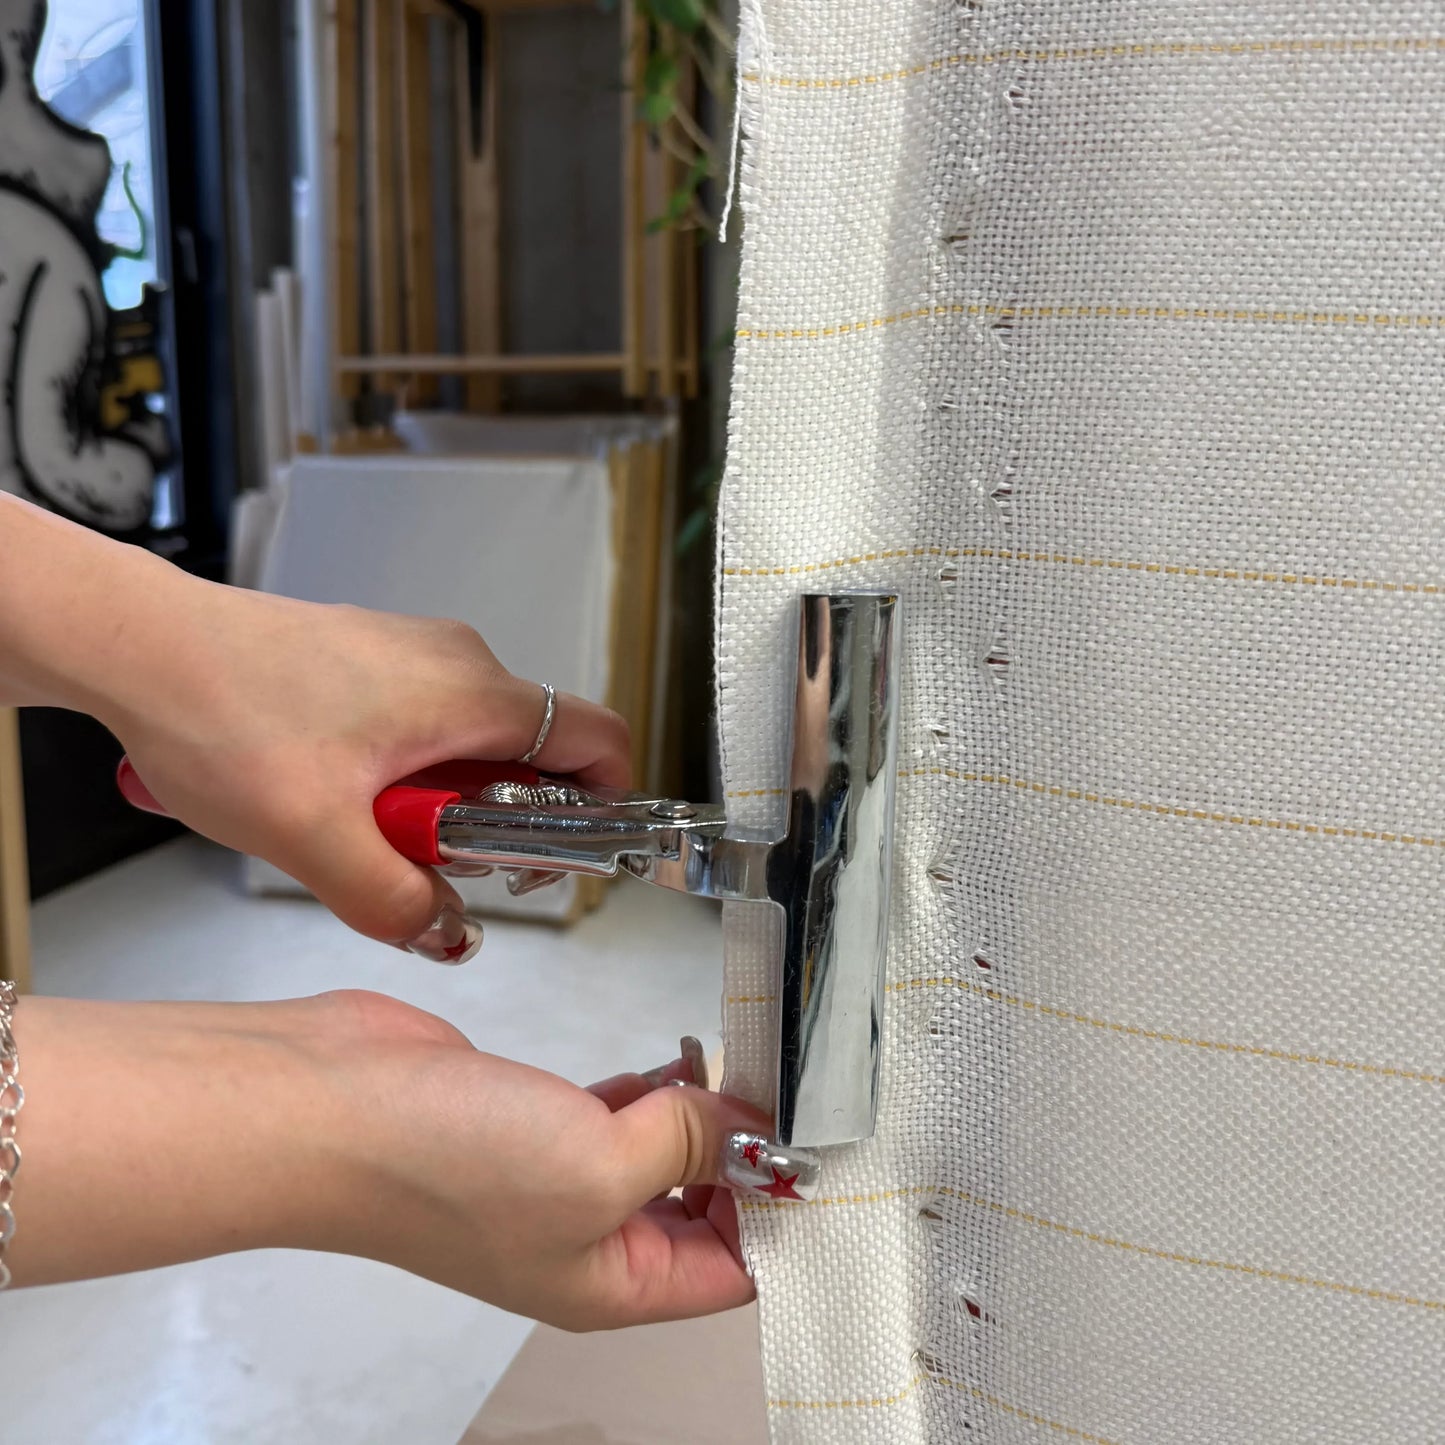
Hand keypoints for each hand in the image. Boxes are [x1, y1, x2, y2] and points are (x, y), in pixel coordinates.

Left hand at [0, 494, 628, 955]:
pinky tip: (327, 795)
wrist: (139, 647)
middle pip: (530, 752)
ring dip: (437, 800)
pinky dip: (399, 771)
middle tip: (430, 860)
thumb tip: (447, 929)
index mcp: (469, 694)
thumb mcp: (311, 838)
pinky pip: (422, 723)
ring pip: (468, 742)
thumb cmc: (221, 715)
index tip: (565, 854)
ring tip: (358, 829)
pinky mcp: (370, 655)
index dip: (606, 802)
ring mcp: (411, 651)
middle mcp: (456, 660)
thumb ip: (394, 900)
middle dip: (496, 821)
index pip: (595, 738)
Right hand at [10, 992, 768, 1328]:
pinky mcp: (527, 1121)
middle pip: (698, 1210)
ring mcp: (552, 1179)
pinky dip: (648, 1089)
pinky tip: (669, 1057)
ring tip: (727, 1064)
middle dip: (739, 1154)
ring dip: (694, 1114)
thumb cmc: (454, 1163)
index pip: (730, 1270)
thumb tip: (731, 1121)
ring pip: (655, 1155)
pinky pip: (612, 1113)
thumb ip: (684, 1143)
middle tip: (776, 1089)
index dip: (777, 1214)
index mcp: (612, 1285)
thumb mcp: (601, 1163)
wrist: (334, 1106)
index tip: (813, 1144)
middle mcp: (586, 1243)